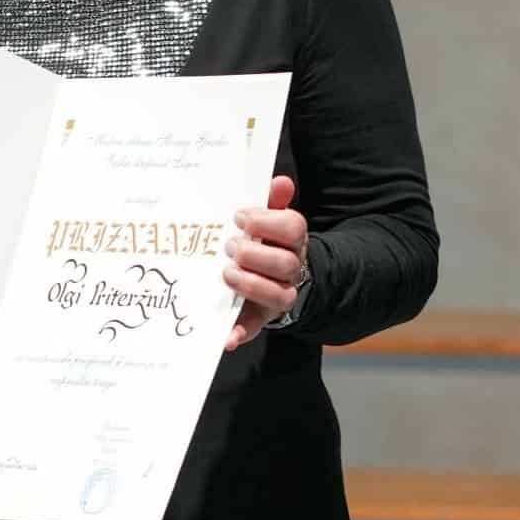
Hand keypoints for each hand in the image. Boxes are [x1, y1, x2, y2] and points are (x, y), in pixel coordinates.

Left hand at [223, 174, 308, 352]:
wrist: (268, 276)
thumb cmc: (261, 241)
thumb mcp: (266, 219)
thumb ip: (271, 201)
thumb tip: (282, 181)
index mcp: (293, 240)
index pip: (293, 228)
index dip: (266, 222)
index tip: (239, 217)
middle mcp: (291, 269)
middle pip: (285, 264)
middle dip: (255, 254)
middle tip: (230, 247)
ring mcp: (278, 296)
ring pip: (278, 295)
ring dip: (250, 284)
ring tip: (226, 273)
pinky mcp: (259, 318)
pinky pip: (253, 328)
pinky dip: (239, 333)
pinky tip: (225, 338)